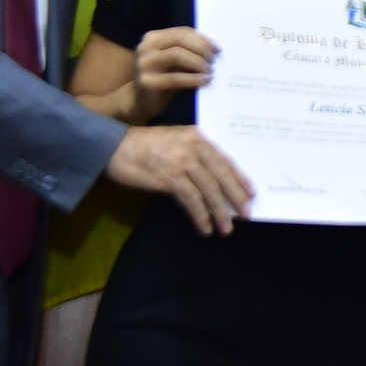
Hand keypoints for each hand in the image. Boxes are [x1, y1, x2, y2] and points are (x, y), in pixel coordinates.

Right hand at [104, 125, 252, 235]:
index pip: (225, 160)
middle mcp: (193, 147)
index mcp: (197, 137)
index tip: (251, 193)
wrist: (114, 147)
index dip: (239, 178)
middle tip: (247, 214)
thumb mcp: (175, 141)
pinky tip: (204, 227)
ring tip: (226, 228)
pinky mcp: (169, 178)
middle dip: (236, 197)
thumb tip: (214, 180)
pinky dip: (200, 216)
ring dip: (220, 212)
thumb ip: (195, 154)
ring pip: (209, 190)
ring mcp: (181, 162)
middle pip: (221, 176)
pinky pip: (191, 201)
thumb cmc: (143, 146)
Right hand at [132, 28, 216, 121]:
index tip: (217, 49)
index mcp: (153, 38)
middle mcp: (145, 47)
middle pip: (179, 40)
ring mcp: (144, 64)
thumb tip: (213, 49)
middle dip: (201, 48)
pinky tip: (205, 80)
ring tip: (210, 70)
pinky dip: (193, 78)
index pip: (182, 32)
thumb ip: (187, 52)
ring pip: (177, 55)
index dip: (202, 39)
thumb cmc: (161, 78)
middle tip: (214, 60)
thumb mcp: (173, 62)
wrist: (138, 101)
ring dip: (198, 62)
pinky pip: (175, 78)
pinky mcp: (147, 82)